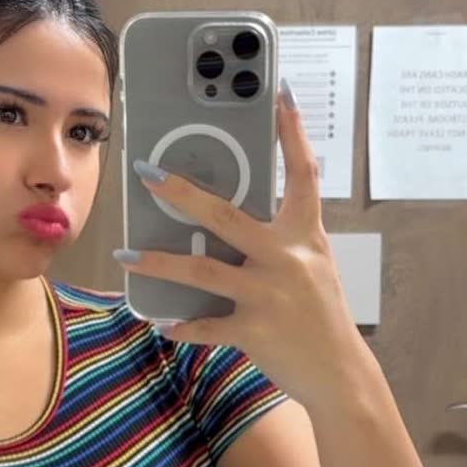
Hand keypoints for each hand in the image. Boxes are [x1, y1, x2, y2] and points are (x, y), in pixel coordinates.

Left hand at [113, 84, 365, 406]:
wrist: (341, 373)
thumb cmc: (321, 314)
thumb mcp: (311, 265)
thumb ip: (279, 238)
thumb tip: (226, 218)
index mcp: (306, 235)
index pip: (303, 173)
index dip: (294, 132)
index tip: (282, 93)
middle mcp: (287, 258)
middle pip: (225, 215)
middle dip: (182, 192)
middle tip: (148, 173)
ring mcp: (269, 295)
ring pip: (200, 271)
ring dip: (157, 262)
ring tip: (125, 254)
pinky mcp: (254, 331)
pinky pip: (205, 325)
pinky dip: (180, 326)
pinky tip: (160, 322)